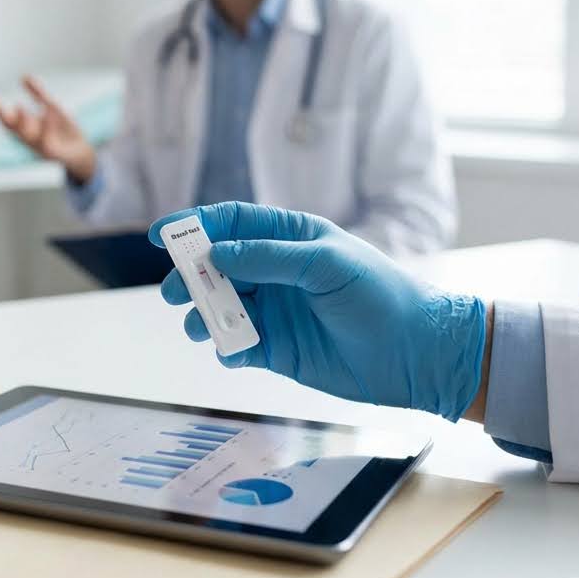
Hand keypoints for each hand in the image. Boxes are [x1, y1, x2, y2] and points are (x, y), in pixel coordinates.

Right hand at [0, 76, 95, 182]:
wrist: (80, 151)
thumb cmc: (62, 130)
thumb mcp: (51, 107)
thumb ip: (38, 94)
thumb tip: (24, 76)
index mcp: (27, 128)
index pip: (9, 120)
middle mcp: (30, 139)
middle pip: (14, 129)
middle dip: (3, 117)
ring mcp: (41, 147)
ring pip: (28, 136)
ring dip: (23, 121)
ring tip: (17, 106)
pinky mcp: (54, 154)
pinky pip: (48, 141)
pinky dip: (47, 128)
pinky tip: (47, 113)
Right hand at [148, 202, 486, 420]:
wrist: (416, 354)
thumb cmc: (380, 295)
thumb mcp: (326, 263)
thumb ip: (268, 257)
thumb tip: (216, 254)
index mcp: (288, 238)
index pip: (231, 223)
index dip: (194, 226)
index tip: (162, 236)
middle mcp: (274, 271)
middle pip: (215, 266)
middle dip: (190, 276)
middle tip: (176, 290)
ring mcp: (272, 310)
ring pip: (219, 307)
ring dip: (202, 314)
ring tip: (199, 326)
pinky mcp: (274, 349)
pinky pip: (235, 345)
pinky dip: (225, 347)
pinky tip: (230, 351)